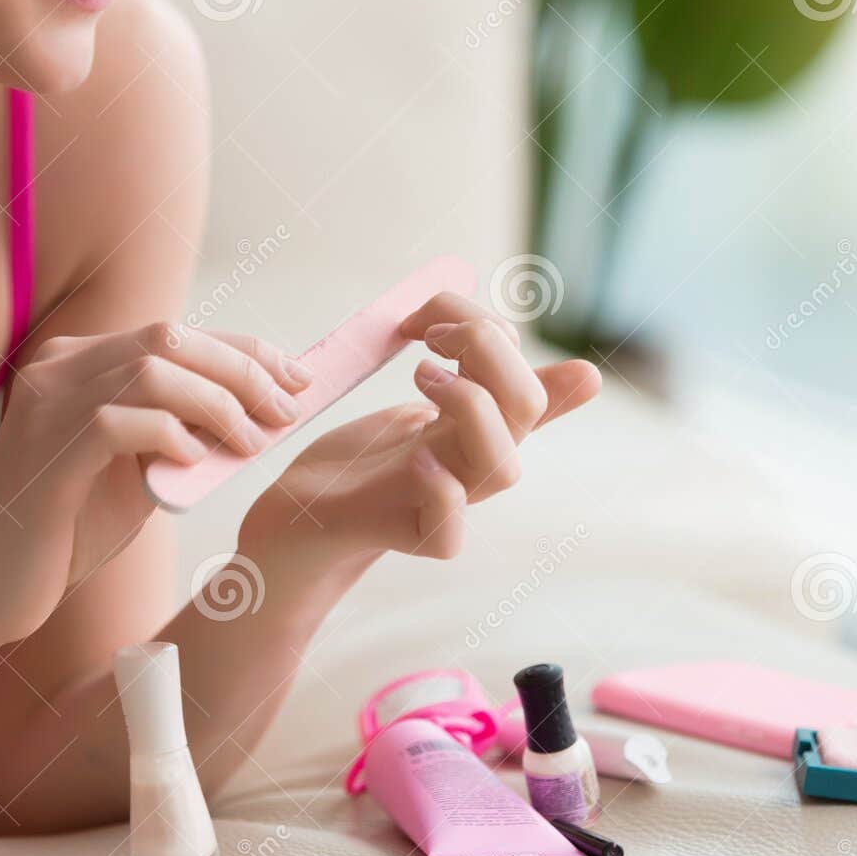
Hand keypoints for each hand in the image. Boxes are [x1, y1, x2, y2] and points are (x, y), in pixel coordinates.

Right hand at [0, 323, 311, 643]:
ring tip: (251, 444)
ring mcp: (47, 402)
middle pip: (171, 337)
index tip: (298, 379)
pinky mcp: (46, 449)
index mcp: (79, 361)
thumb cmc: (68, 530)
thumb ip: (181, 435)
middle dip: (244, 371)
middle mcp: (58, 366)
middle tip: (288, 411)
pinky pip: (122, 420)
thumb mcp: (137, 470)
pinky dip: (171, 434)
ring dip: (219, 404)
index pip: (176, 334)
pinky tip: (194, 463)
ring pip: (154, 368)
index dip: (245, 351)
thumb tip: (261, 416)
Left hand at [240, 292, 600, 571]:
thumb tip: (547, 332)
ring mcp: (442, 500)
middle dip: (486, 347)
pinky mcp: (405, 535)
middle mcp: (470, 460)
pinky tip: (417, 459)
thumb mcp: (424, 399)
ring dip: (470, 403)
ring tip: (420, 375)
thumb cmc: (366, 455)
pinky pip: (447, 535)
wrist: (308, 512)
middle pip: (524, 408)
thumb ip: (469, 367)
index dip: (506, 339)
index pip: (530, 382)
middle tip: (429, 338)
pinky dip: (442, 494)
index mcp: (480, 427)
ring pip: (501, 468)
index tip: (430, 319)